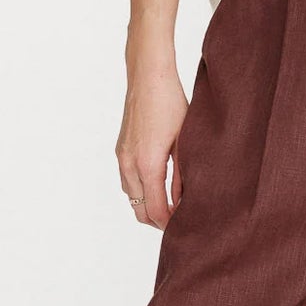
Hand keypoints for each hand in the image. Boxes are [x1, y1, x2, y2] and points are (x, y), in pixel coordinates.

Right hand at [115, 59, 187, 228]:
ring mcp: (122, 157)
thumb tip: (184, 201)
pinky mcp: (120, 150)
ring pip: (131, 198)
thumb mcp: (185, 142)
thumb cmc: (172, 104)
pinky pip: (127, 182)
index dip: (169, 224)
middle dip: (158, 220)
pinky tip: (158, 185)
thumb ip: (183, 176)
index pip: (155, 210)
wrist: (148, 77)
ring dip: (148, 205)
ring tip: (171, 204)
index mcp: (148, 164)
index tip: (184, 228)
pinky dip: (140, 191)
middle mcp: (129, 164)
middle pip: (139, 210)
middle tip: (179, 222)